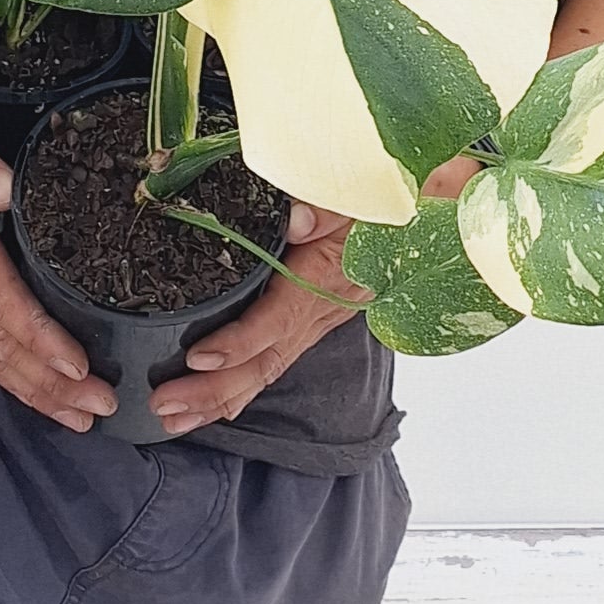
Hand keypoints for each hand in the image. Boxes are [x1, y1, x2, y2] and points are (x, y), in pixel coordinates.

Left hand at [148, 153, 480, 437]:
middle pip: (265, 361)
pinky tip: (215, 404)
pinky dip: (243, 384)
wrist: (439, 206)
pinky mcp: (318, 317)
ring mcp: (323, 318)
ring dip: (220, 398)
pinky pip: (277, 358)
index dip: (238, 343)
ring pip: (268, 368)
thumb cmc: (395, 189)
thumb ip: (329, 199)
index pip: (278, 320)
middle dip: (213, 391)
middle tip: (165, 406)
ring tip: (173, 418)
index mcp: (329, 276)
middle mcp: (325, 307)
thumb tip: (295, 216)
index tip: (198, 359)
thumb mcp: (362, 185)